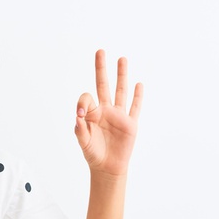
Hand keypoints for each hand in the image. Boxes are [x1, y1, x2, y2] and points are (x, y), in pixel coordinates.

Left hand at [74, 50, 142, 176]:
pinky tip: (139, 84)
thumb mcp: (83, 141)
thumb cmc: (93, 153)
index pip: (87, 97)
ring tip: (122, 59)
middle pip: (103, 84)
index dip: (83, 102)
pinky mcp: (131, 123)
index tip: (81, 114)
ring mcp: (119, 115)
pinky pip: (135, 107)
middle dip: (101, 68)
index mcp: (92, 113)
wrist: (107, 167)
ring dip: (121, 75)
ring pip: (121, 91)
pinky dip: (138, 96)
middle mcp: (105, 110)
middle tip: (100, 51)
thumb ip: (80, 128)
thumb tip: (79, 115)